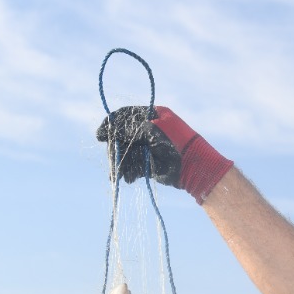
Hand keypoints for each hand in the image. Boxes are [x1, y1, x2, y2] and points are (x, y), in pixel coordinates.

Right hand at [95, 105, 233, 202]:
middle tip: (112, 159)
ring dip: (121, 163)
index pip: (125, 116)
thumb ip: (129, 128)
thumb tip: (109, 127)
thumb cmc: (175, 143)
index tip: (100, 135)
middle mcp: (149, 129)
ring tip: (120, 175)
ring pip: (126, 152)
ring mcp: (149, 146)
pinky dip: (128, 172)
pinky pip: (132, 165)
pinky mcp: (149, 162)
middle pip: (123, 136)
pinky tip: (129, 178)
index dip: (111, 124)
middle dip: (116, 149)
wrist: (194, 167)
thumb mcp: (151, 130)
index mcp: (152, 115)